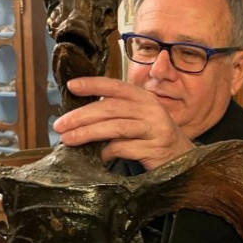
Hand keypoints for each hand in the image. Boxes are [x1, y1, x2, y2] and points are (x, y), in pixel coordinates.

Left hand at [53, 77, 194, 169]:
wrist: (183, 158)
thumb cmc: (154, 137)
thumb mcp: (139, 118)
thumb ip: (117, 113)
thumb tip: (80, 117)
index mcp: (144, 98)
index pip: (115, 87)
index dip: (93, 84)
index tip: (72, 86)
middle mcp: (151, 109)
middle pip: (111, 108)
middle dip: (81, 116)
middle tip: (60, 125)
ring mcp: (155, 129)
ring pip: (116, 127)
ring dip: (88, 133)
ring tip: (68, 140)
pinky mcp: (155, 149)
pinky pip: (124, 148)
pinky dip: (107, 152)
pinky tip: (98, 156)